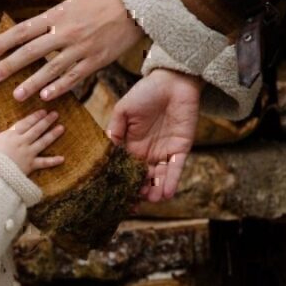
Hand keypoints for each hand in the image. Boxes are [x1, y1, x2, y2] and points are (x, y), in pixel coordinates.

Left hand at [0, 0, 143, 102]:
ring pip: (51, 69)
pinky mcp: (95, 61)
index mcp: (58, 15)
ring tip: (17, 94)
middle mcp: (66, 32)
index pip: (25, 30)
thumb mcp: (74, 0)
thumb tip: (37, 27)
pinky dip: (58, 88)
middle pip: (32, 51)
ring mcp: (81, 49)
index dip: (5, 41)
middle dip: (10, 65)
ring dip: (32, 83)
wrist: (135, 5)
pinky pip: (73, 77)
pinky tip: (45, 96)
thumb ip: (55, 16)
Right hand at [0, 109, 64, 174]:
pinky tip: (62, 158)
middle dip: (47, 121)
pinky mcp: (30, 165)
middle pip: (37, 129)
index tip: (43, 111)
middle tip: (55, 114)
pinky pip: (43, 163)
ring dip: (53, 134)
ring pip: (43, 142)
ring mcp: (27, 153)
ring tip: (61, 128)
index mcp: (11, 135)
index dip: (36, 116)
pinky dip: (53, 161)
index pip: (26, 122)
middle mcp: (22, 142)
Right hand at [106, 69, 204, 201]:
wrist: (173, 81)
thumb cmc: (145, 92)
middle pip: (142, 178)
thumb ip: (114, 130)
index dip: (122, 182)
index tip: (116, 196)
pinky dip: (171, 181)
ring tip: (151, 200)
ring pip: (159, 177)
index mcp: (131, 144)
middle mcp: (147, 152)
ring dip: (155, 190)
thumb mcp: (122, 110)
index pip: (125, 168)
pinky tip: (166, 193)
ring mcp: (164, 151)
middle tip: (133, 204)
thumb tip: (105, 150)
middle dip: (138, 191)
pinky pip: (175, 169)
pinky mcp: (180, 148)